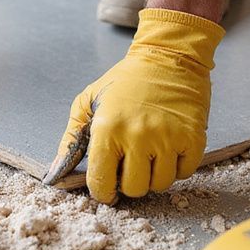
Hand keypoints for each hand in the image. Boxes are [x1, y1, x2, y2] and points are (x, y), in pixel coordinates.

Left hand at [45, 9, 223, 201]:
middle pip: (134, 189)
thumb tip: (56, 173)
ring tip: (150, 153)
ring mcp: (168, 138)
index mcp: (107, 129)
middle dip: (129, 182)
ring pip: (160, 185)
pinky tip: (169, 148)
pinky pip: (185, 173)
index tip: (107, 187)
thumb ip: (71, 140)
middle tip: (130, 163)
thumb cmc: (124, 81)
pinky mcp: (193, 137)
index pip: (102, 183)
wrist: (168, 57)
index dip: (102, 191)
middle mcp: (138, 136)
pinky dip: (177, 167)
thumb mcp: (87, 102)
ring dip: (154, 176)